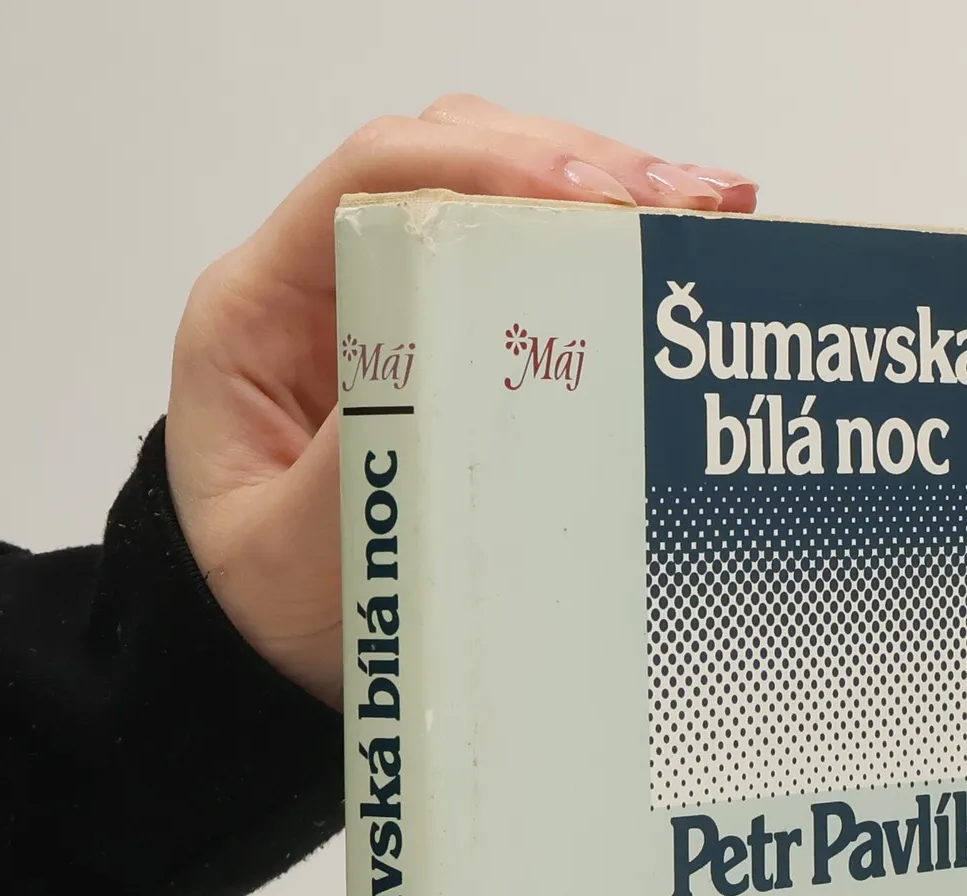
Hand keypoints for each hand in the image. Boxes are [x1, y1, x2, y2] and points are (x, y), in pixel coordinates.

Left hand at [165, 95, 757, 705]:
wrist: (264, 661)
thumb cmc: (266, 612)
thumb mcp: (298, 558)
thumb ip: (375, 463)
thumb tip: (482, 382)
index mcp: (258, 312)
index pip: (370, 181)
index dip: (488, 168)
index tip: (592, 202)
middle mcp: (321, 285)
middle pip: (452, 164)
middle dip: (574, 170)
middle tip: (680, 205)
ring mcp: (388, 308)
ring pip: (500, 201)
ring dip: (606, 200)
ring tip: (708, 215)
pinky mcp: (446, 346)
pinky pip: (525, 267)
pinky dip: (605, 254)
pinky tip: (680, 252)